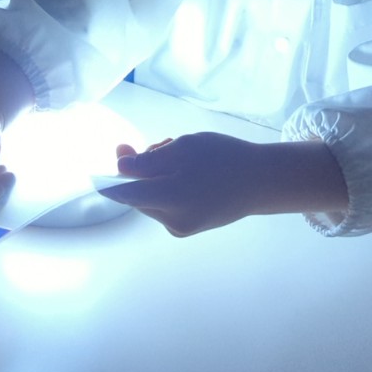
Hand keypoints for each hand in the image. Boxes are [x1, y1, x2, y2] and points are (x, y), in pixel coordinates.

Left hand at [98, 133, 277, 236]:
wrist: (261, 181)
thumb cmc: (224, 158)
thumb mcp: (184, 148)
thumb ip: (147, 160)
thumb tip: (119, 166)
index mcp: (170, 200)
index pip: (124, 193)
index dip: (110, 176)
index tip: (113, 156)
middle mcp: (171, 221)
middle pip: (138, 194)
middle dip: (142, 169)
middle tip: (161, 144)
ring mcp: (180, 228)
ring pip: (151, 198)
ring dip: (156, 177)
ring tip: (179, 156)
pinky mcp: (189, 227)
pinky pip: (165, 205)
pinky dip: (168, 188)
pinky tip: (187, 172)